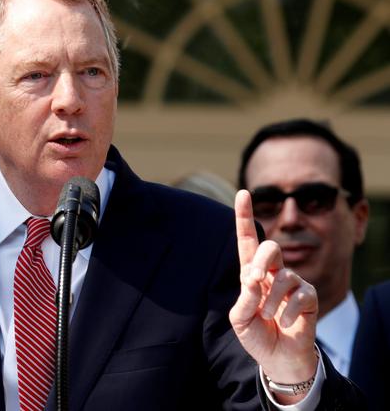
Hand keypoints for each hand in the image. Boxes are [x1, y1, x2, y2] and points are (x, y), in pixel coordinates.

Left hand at [229, 190, 318, 402]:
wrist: (277, 357)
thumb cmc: (256, 334)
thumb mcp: (240, 319)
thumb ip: (245, 298)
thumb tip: (255, 277)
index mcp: (251, 273)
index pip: (247, 241)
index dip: (245, 217)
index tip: (243, 193)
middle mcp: (272, 273)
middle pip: (270, 249)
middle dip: (263, 260)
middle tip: (255, 279)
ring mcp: (292, 283)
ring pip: (284, 275)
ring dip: (270, 300)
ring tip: (267, 317)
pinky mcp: (308, 296)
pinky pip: (300, 294)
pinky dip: (287, 311)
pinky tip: (284, 322)